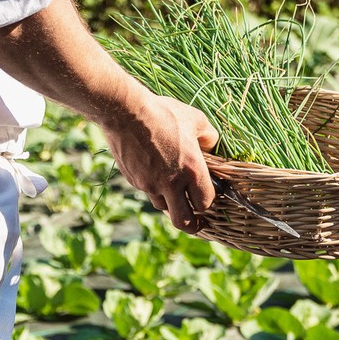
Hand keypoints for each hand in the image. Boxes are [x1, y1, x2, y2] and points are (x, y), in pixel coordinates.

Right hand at [101, 91, 217, 232]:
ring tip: (174, 189)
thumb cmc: (164, 113)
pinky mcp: (134, 181)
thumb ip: (209, 138)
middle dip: (193, 226)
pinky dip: (154, 187)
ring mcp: (150, 185)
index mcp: (192, 171)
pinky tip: (154, 170)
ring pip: (163, 206)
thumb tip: (212, 146)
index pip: (206, 203)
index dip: (208, 203)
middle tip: (198, 223)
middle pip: (183, 221)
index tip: (208, 198)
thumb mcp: (196, 120)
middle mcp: (171, 184)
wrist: (126, 112)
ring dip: (171, 203)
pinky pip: (147, 191)